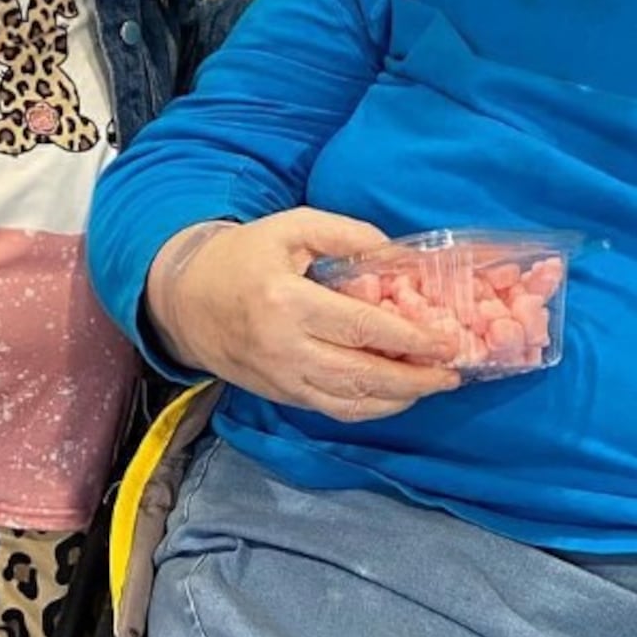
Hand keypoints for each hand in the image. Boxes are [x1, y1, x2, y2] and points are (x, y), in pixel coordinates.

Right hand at [145, 211, 462, 423]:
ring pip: (350, 402)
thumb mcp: (291, 227)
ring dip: (397, 399)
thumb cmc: (241, 257)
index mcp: (287, 302)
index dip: (409, 340)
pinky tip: (396, 395)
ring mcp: (282, 378)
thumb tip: (398, 257)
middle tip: (452, 373)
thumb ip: (347, 234)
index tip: (446, 342)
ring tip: (433, 386)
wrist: (183, 300)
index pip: (362, 329)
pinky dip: (370, 407)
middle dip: (414, 379)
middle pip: (362, 375)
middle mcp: (284, 348)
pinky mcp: (280, 395)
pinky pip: (333, 409)